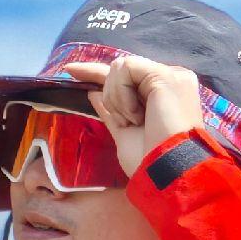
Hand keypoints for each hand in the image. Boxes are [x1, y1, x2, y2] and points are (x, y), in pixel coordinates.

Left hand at [63, 53, 204, 176]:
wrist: (165, 172)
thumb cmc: (149, 161)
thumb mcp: (124, 134)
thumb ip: (112, 112)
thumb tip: (93, 92)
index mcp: (164, 95)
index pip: (126, 77)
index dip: (95, 72)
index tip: (70, 69)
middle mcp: (170, 81)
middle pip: (122, 69)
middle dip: (110, 94)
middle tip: (126, 123)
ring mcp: (171, 77)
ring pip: (120, 67)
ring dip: (117, 99)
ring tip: (134, 121)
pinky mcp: (166, 76)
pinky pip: (127, 68)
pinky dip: (122, 93)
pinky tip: (136, 114)